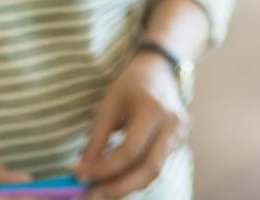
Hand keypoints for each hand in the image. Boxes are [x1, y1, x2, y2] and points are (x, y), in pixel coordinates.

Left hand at [76, 51, 189, 198]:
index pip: (129, 151)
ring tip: (99, 192)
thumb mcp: (108, 105)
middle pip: (148, 169)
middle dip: (118, 187)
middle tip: (91, 195)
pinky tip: (114, 181)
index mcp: (153, 110)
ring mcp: (180, 136)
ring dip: (125, 186)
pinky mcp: (179, 144)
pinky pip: (155, 167)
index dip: (103, 168)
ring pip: (153, 173)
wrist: (160, 71)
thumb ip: (96, 139)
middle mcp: (172, 125)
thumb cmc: (131, 84)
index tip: (79, 176)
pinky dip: (134, 177)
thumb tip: (81, 171)